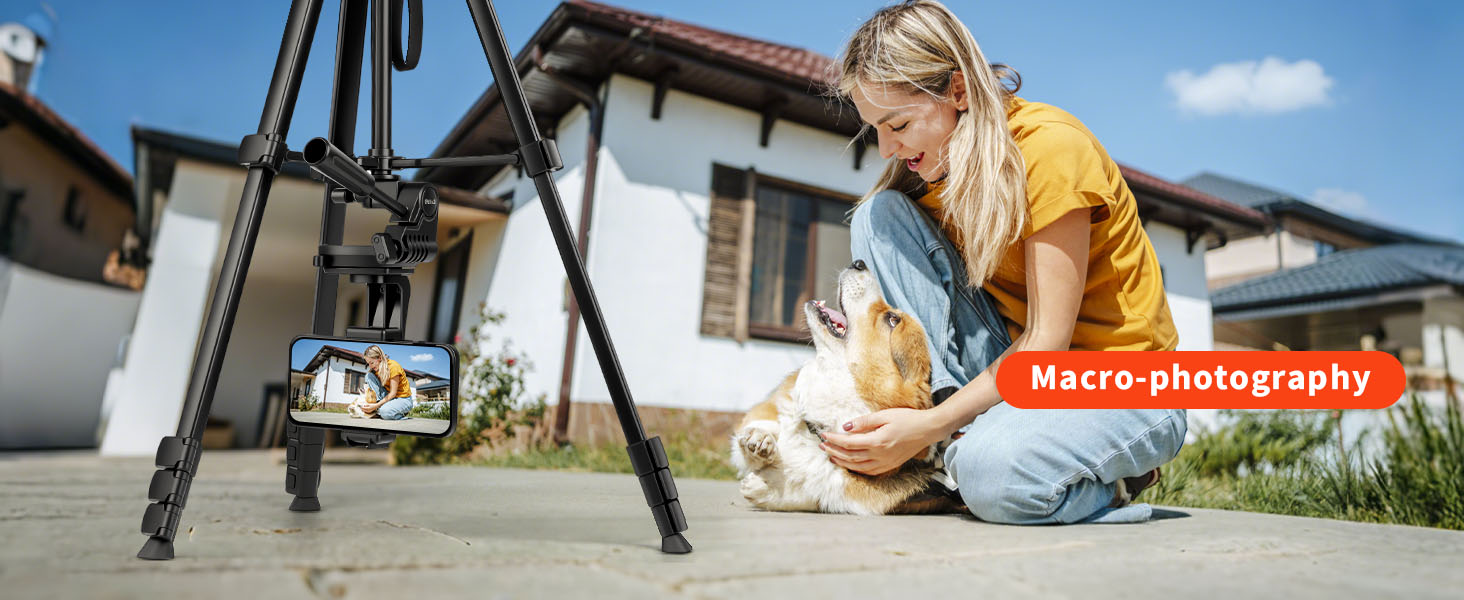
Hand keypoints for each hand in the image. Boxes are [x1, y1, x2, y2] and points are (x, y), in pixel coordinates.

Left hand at [819, 408, 941, 475]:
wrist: (928, 430)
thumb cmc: (908, 419)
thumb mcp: (885, 415)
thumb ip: (864, 422)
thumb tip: (846, 427)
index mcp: (877, 441)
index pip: (848, 443)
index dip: (834, 440)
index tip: (823, 435)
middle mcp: (880, 455)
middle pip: (850, 457)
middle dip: (834, 451)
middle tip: (822, 445)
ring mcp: (885, 463)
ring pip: (858, 467)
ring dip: (842, 462)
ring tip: (831, 456)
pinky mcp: (890, 465)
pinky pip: (869, 471)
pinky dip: (856, 469)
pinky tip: (850, 464)